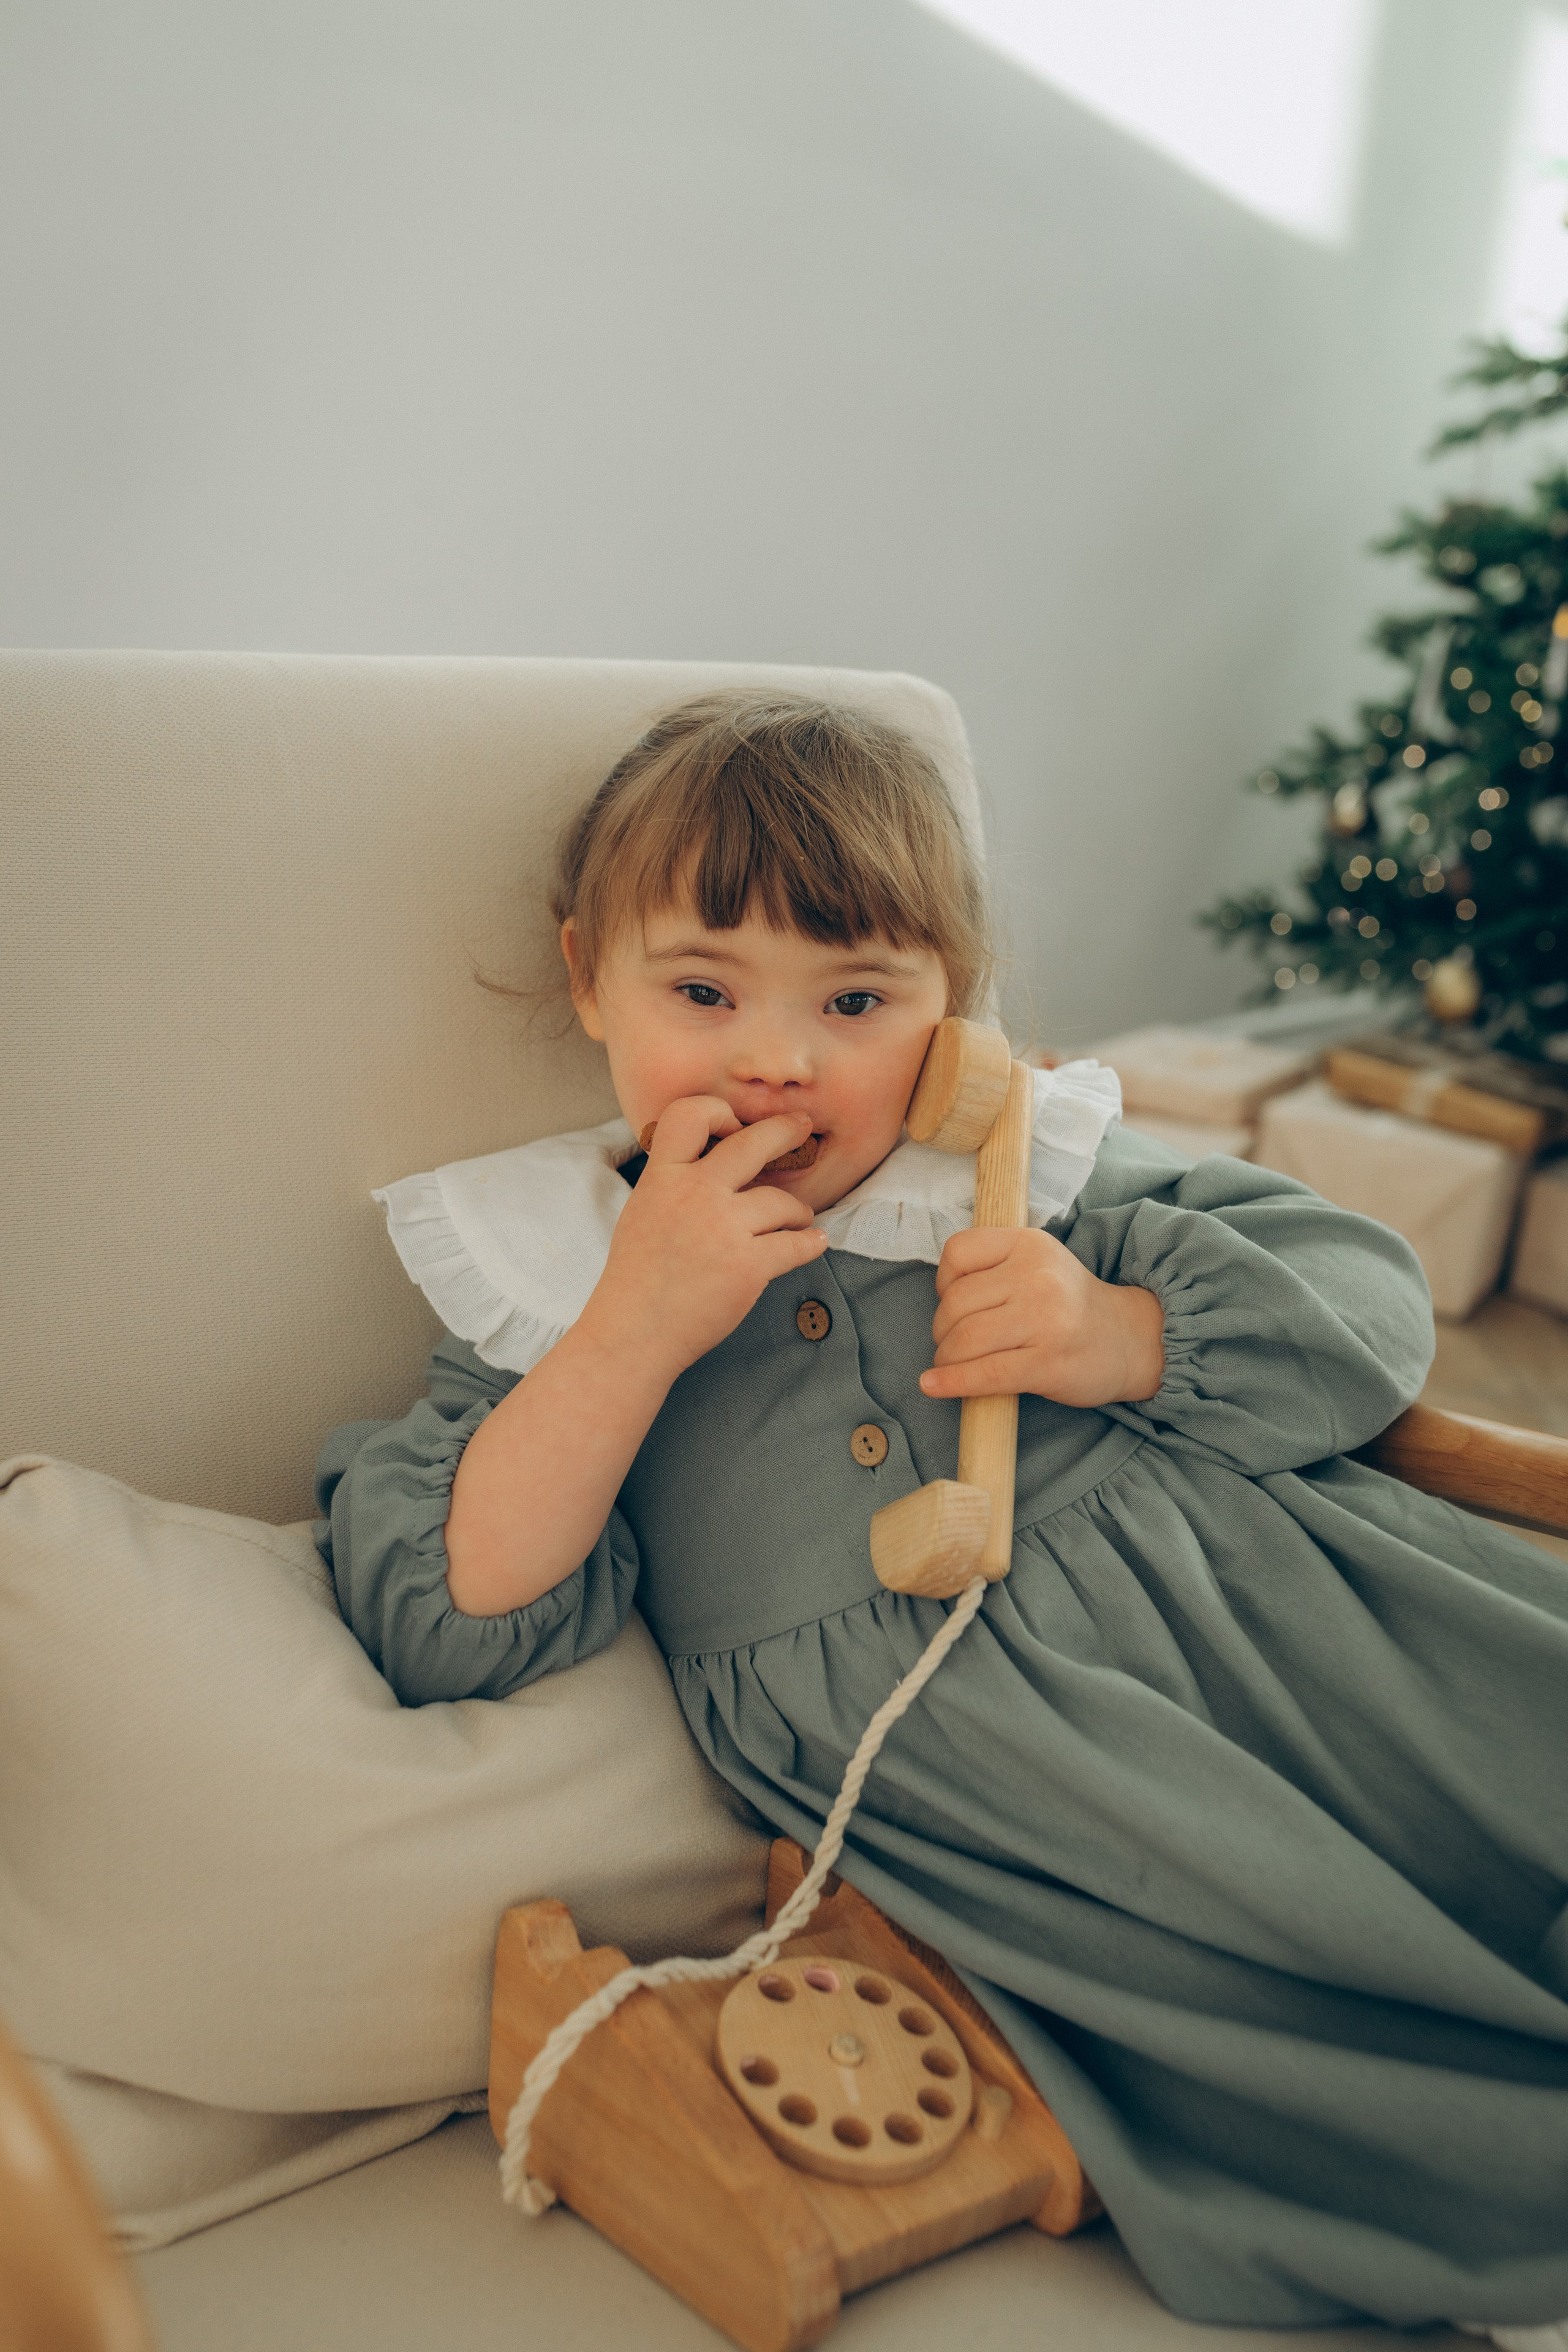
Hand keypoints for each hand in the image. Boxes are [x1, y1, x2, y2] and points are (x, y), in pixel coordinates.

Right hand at [581, 1097, 829, 1379]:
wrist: (633, 1333)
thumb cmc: (637, 1277)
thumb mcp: (642, 1210)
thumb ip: (674, 1181)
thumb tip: (716, 1161)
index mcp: (662, 1177)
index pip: (690, 1114)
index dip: (717, 1112)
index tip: (733, 1127)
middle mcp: (694, 1194)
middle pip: (753, 1143)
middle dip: (784, 1131)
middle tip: (799, 1127)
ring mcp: (723, 1229)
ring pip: (783, 1201)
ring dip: (798, 1211)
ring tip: (800, 1219)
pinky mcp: (748, 1267)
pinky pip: (797, 1245)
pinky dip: (811, 1243)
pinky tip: (814, 1242)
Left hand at [920, 1227, 1163, 1409]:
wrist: (1129, 1339)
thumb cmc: (1070, 1305)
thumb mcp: (1039, 1263)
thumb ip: (994, 1267)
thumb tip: (939, 1297)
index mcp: (1029, 1245)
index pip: (958, 1251)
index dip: (943, 1281)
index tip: (952, 1300)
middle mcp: (1037, 1277)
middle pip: (955, 1303)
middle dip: (942, 1330)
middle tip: (953, 1343)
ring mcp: (1044, 1320)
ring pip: (964, 1340)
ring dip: (946, 1358)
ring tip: (952, 1364)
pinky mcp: (1047, 1363)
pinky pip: (985, 1374)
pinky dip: (952, 1383)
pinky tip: (933, 1386)